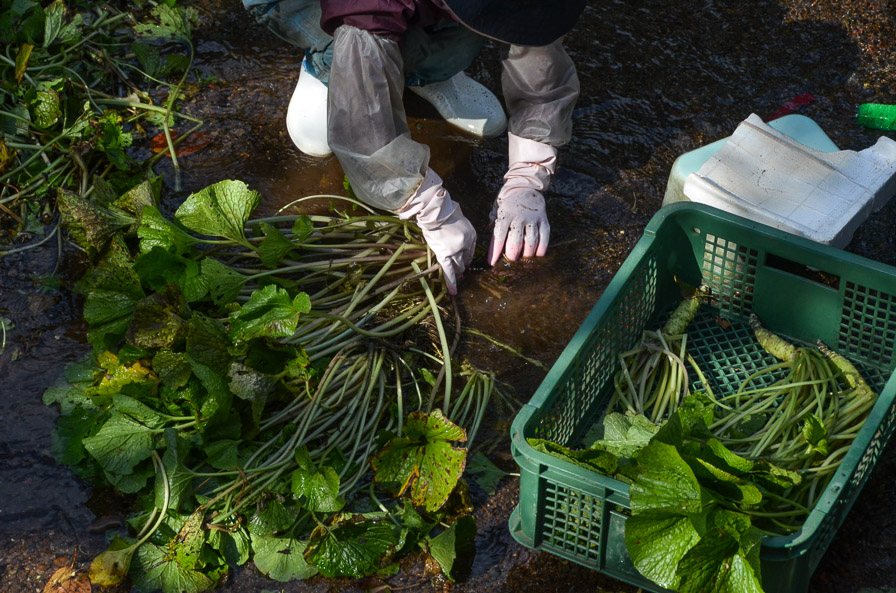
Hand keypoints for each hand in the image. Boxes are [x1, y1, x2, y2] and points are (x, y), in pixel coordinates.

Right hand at [399, 168, 475, 294]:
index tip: (463, 262)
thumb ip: (460, 231)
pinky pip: (448, 271)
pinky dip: (451, 282)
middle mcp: (466, 244)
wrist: (435, 210)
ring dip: (457, 272)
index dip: (466, 258)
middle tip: (459, 273)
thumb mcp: (459, 220)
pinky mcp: (445, 254)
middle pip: (465, 260)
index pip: (471, 252)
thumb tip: (455, 240)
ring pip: (458, 267)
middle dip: (462, 267)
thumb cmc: (445, 211)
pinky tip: (454, 291)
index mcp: (471, 235)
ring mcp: (456, 250)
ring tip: (455, 278)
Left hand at [488, 186, 549, 262]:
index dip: (495, 251)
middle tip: (510, 261)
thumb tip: (490, 239)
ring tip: (523, 260)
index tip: (492, 262)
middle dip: (512, 255)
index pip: (499, 236)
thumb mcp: (496, 207)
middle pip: (516, 241)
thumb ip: (494, 223)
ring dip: (526, 253)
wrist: (525, 184)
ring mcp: (533, 218)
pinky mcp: (543, 219)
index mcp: (505, 214)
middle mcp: (519, 217)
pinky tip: (538, 255)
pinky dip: (542, 247)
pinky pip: (544, 236)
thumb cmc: (507, 198)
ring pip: (531, 241)